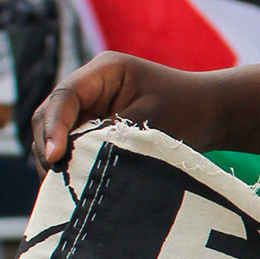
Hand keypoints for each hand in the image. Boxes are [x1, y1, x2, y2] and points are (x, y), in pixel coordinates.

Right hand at [34, 53, 220, 171]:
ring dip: (56, 159)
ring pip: (55, 132)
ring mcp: (89, 106)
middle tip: (56, 179)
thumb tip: (76, 163)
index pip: (66, 96)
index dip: (55, 127)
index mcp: (104, 70)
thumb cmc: (188, 111)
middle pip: (49, 114)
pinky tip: (74, 186)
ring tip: (64, 187)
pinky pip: (70, 145)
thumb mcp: (151, 123)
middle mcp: (90, 85)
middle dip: (48, 146)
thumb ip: (113, 138)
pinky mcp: (93, 126)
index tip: (54, 157)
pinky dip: (69, 163)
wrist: (211, 115)